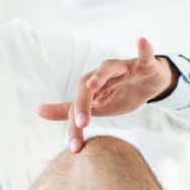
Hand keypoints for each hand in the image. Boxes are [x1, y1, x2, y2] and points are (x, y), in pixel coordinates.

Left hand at [37, 37, 178, 152]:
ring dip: (99, 75)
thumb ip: (69, 109)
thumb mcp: (96, 106)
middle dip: (83, 104)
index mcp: (93, 86)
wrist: (150, 83)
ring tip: (92, 84)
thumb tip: (39, 111)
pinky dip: (143, 49)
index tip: (75, 148)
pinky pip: (144, 55)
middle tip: (82, 123)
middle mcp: (104, 74)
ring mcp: (124, 68)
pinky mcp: (144, 64)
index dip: (74, 126)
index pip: (78, 105)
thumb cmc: (120, 93)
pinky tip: (141, 41)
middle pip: (88, 86)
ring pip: (108, 67)